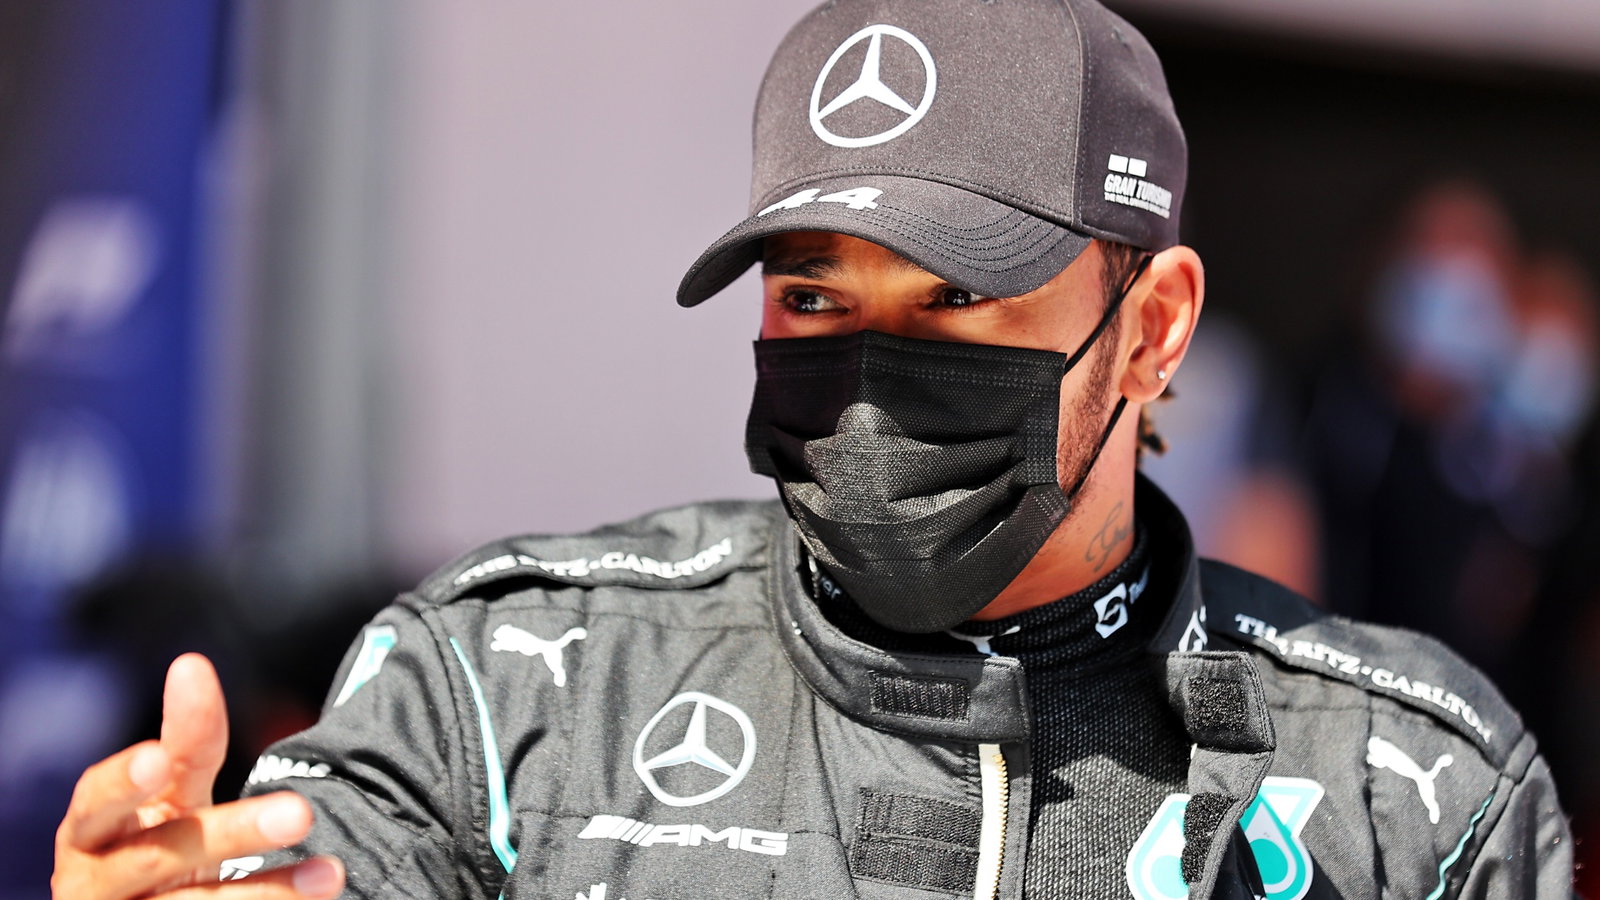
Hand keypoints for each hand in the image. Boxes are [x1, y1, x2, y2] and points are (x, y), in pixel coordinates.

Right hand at [52, 653, 344, 898]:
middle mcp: (93, 880)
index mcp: (91, 830)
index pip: (100, 797)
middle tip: (300, 812)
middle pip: (161, 854)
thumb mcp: (168, 798)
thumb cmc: (152, 847)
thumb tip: (191, 664)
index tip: (156, 757)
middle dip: (231, 833)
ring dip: (266, 891)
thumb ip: (186, 743)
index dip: (124, 780)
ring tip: (330, 873)